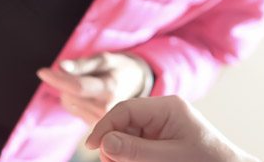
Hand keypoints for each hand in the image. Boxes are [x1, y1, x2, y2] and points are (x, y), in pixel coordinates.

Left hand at [36, 52, 151, 125]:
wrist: (136, 84)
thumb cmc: (118, 67)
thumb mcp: (104, 59)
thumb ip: (82, 64)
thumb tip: (61, 66)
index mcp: (110, 89)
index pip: (78, 87)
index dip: (58, 79)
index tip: (42, 71)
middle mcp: (106, 109)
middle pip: (70, 95)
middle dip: (64, 81)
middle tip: (76, 71)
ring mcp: (102, 120)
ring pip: (69, 103)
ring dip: (69, 90)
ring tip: (88, 82)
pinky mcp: (97, 125)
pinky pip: (74, 109)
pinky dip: (74, 99)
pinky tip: (88, 93)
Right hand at [85, 96, 257, 161]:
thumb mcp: (172, 157)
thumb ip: (137, 151)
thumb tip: (105, 142)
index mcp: (167, 107)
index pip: (125, 109)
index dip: (105, 126)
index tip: (90, 147)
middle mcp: (162, 113)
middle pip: (124, 124)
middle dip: (113, 144)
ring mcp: (162, 128)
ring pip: (128, 137)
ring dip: (121, 153)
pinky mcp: (162, 142)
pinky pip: (138, 147)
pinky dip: (131, 157)